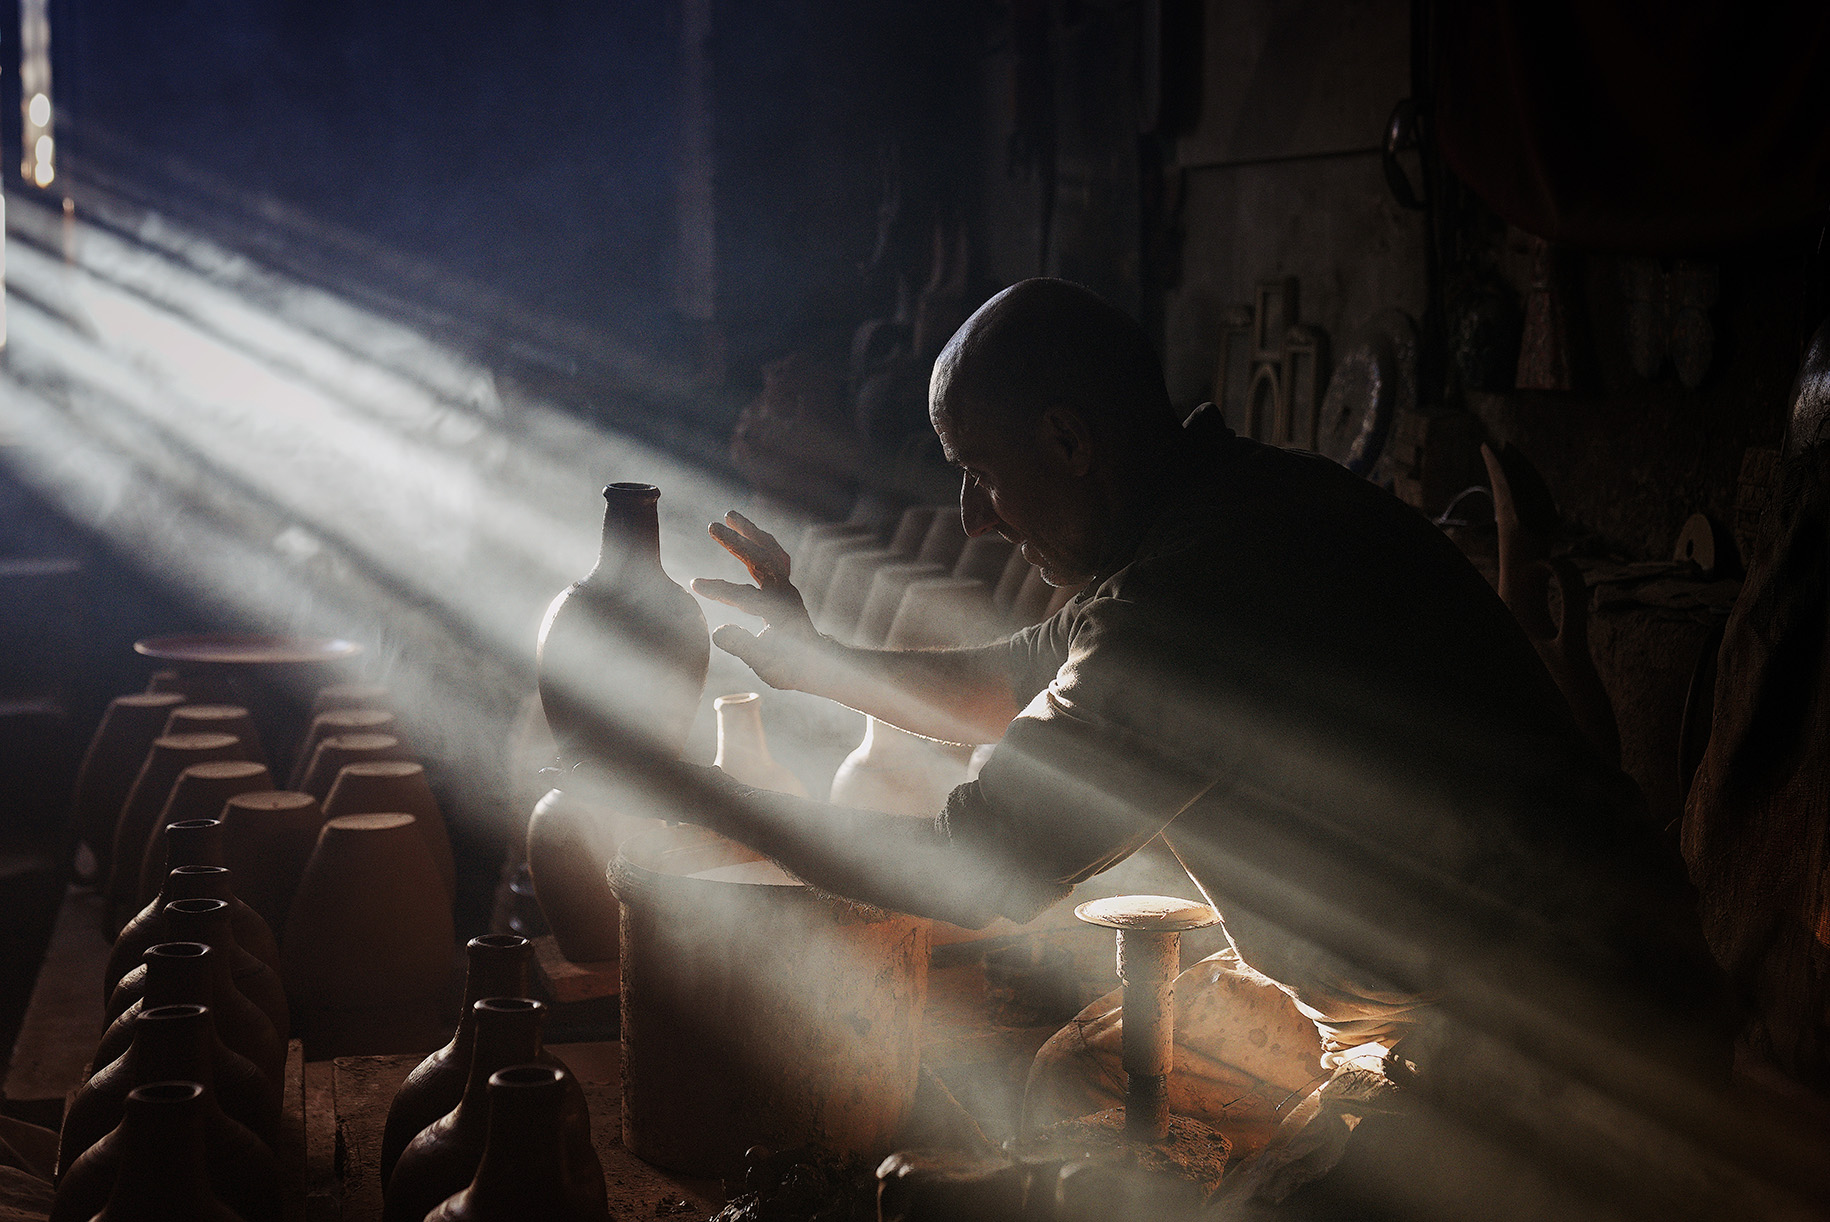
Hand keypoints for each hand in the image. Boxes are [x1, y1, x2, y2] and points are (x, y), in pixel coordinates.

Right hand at [692, 511, 829, 691]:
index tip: (694, 584)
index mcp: (778, 615)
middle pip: (761, 562)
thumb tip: (717, 631)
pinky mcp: (786, 586)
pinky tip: (750, 533)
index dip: (720, 590)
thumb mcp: (766, 666)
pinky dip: (762, 542)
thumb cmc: (790, 669)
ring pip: (770, 552)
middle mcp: (784, 595)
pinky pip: (775, 557)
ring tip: (729, 515)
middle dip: (736, 543)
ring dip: (750, 532)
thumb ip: (743, 646)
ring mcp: (786, 588)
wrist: (817, 666)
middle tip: (711, 525)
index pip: (746, 597)